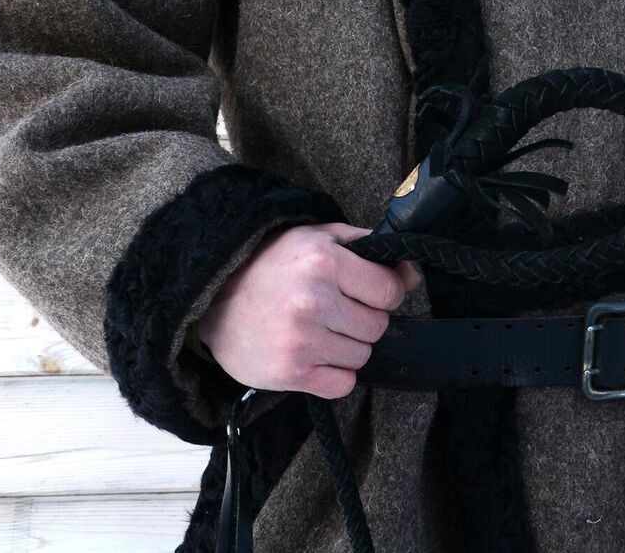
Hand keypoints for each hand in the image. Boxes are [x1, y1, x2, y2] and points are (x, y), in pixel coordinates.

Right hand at [199, 222, 420, 398]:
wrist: (213, 299)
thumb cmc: (274, 265)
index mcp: (324, 261)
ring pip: (362, 357)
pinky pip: (342, 385)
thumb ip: (370, 250)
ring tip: (320, 331)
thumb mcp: (319, 238)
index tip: (366, 293)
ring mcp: (300, 339)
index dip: (384, 293)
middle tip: (337, 313)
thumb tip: (412, 276)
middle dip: (364, 321)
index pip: (390, 291)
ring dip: (348, 347)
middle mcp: (312, 300)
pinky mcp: (289, 373)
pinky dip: (334, 375)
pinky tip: (314, 356)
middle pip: (377, 326)